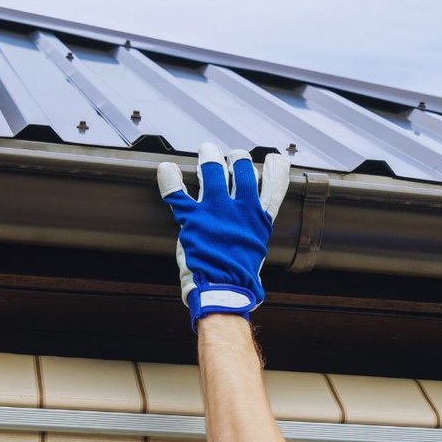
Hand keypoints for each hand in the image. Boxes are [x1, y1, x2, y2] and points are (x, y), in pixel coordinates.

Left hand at [158, 143, 289, 327]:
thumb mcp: (256, 249)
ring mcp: (216, 212)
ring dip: (209, 158)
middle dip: (237, 158)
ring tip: (208, 150)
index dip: (275, 168)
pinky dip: (170, 179)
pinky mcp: (192, 220)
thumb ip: (254, 230)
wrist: (224, 291)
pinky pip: (178, 193)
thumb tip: (254, 224)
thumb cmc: (241, 277)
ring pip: (213, 171)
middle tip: (231, 157)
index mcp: (259, 218)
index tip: (274, 158)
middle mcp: (240, 209)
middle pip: (242, 169)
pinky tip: (166, 169)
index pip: (273, 184)